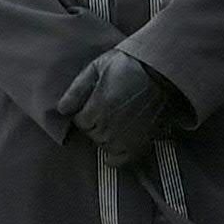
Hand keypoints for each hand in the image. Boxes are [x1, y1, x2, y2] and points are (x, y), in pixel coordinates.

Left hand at [56, 47, 181, 170]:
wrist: (161, 70)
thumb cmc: (128, 65)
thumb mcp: (98, 67)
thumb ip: (77, 89)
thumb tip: (61, 110)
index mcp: (99, 105)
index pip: (80, 121)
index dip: (84, 113)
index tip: (92, 105)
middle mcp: (111, 124)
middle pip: (92, 134)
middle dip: (94, 125)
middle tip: (104, 112)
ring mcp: (126, 134)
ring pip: (104, 146)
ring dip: (104, 137)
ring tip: (111, 125)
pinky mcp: (141, 140)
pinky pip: (121, 158)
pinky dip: (115, 158)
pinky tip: (113, 152)